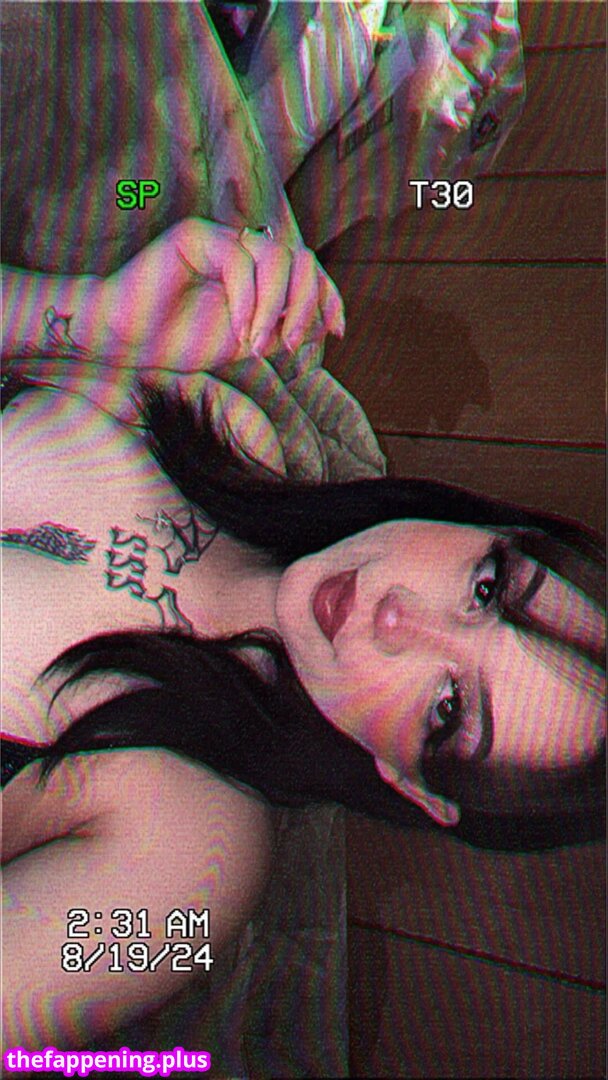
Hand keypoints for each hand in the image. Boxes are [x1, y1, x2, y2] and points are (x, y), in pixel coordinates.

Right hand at [91, 218, 344, 372]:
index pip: (308, 272)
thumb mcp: (249, 341)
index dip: (328, 296)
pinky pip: (239, 261)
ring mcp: (222, 238)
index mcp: (259, 271)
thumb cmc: (182, 341)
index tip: (337, 331)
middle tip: (291, 344)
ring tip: (257, 344)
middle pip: (300, 259)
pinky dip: (246, 301)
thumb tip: (326, 321)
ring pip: (276, 257)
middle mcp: (244, 248)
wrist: (130, 344)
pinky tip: (237, 330)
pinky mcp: (196, 235)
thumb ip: (285, 328)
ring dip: (275, 306)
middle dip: (305, 304)